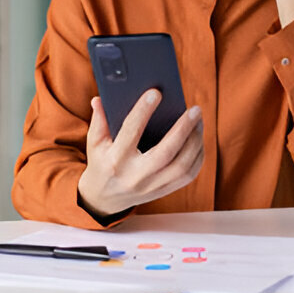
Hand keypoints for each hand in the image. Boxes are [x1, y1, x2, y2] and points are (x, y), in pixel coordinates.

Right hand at [77, 91, 203, 218]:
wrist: (104, 200)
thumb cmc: (102, 163)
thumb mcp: (95, 143)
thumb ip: (99, 120)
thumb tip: (100, 98)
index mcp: (115, 161)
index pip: (130, 132)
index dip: (142, 111)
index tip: (156, 93)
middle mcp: (135, 176)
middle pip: (166, 152)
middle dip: (183, 129)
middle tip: (195, 109)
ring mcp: (151, 187)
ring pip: (182, 166)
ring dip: (195, 141)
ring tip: (198, 121)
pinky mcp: (164, 191)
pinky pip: (188, 175)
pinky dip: (197, 156)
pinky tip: (198, 139)